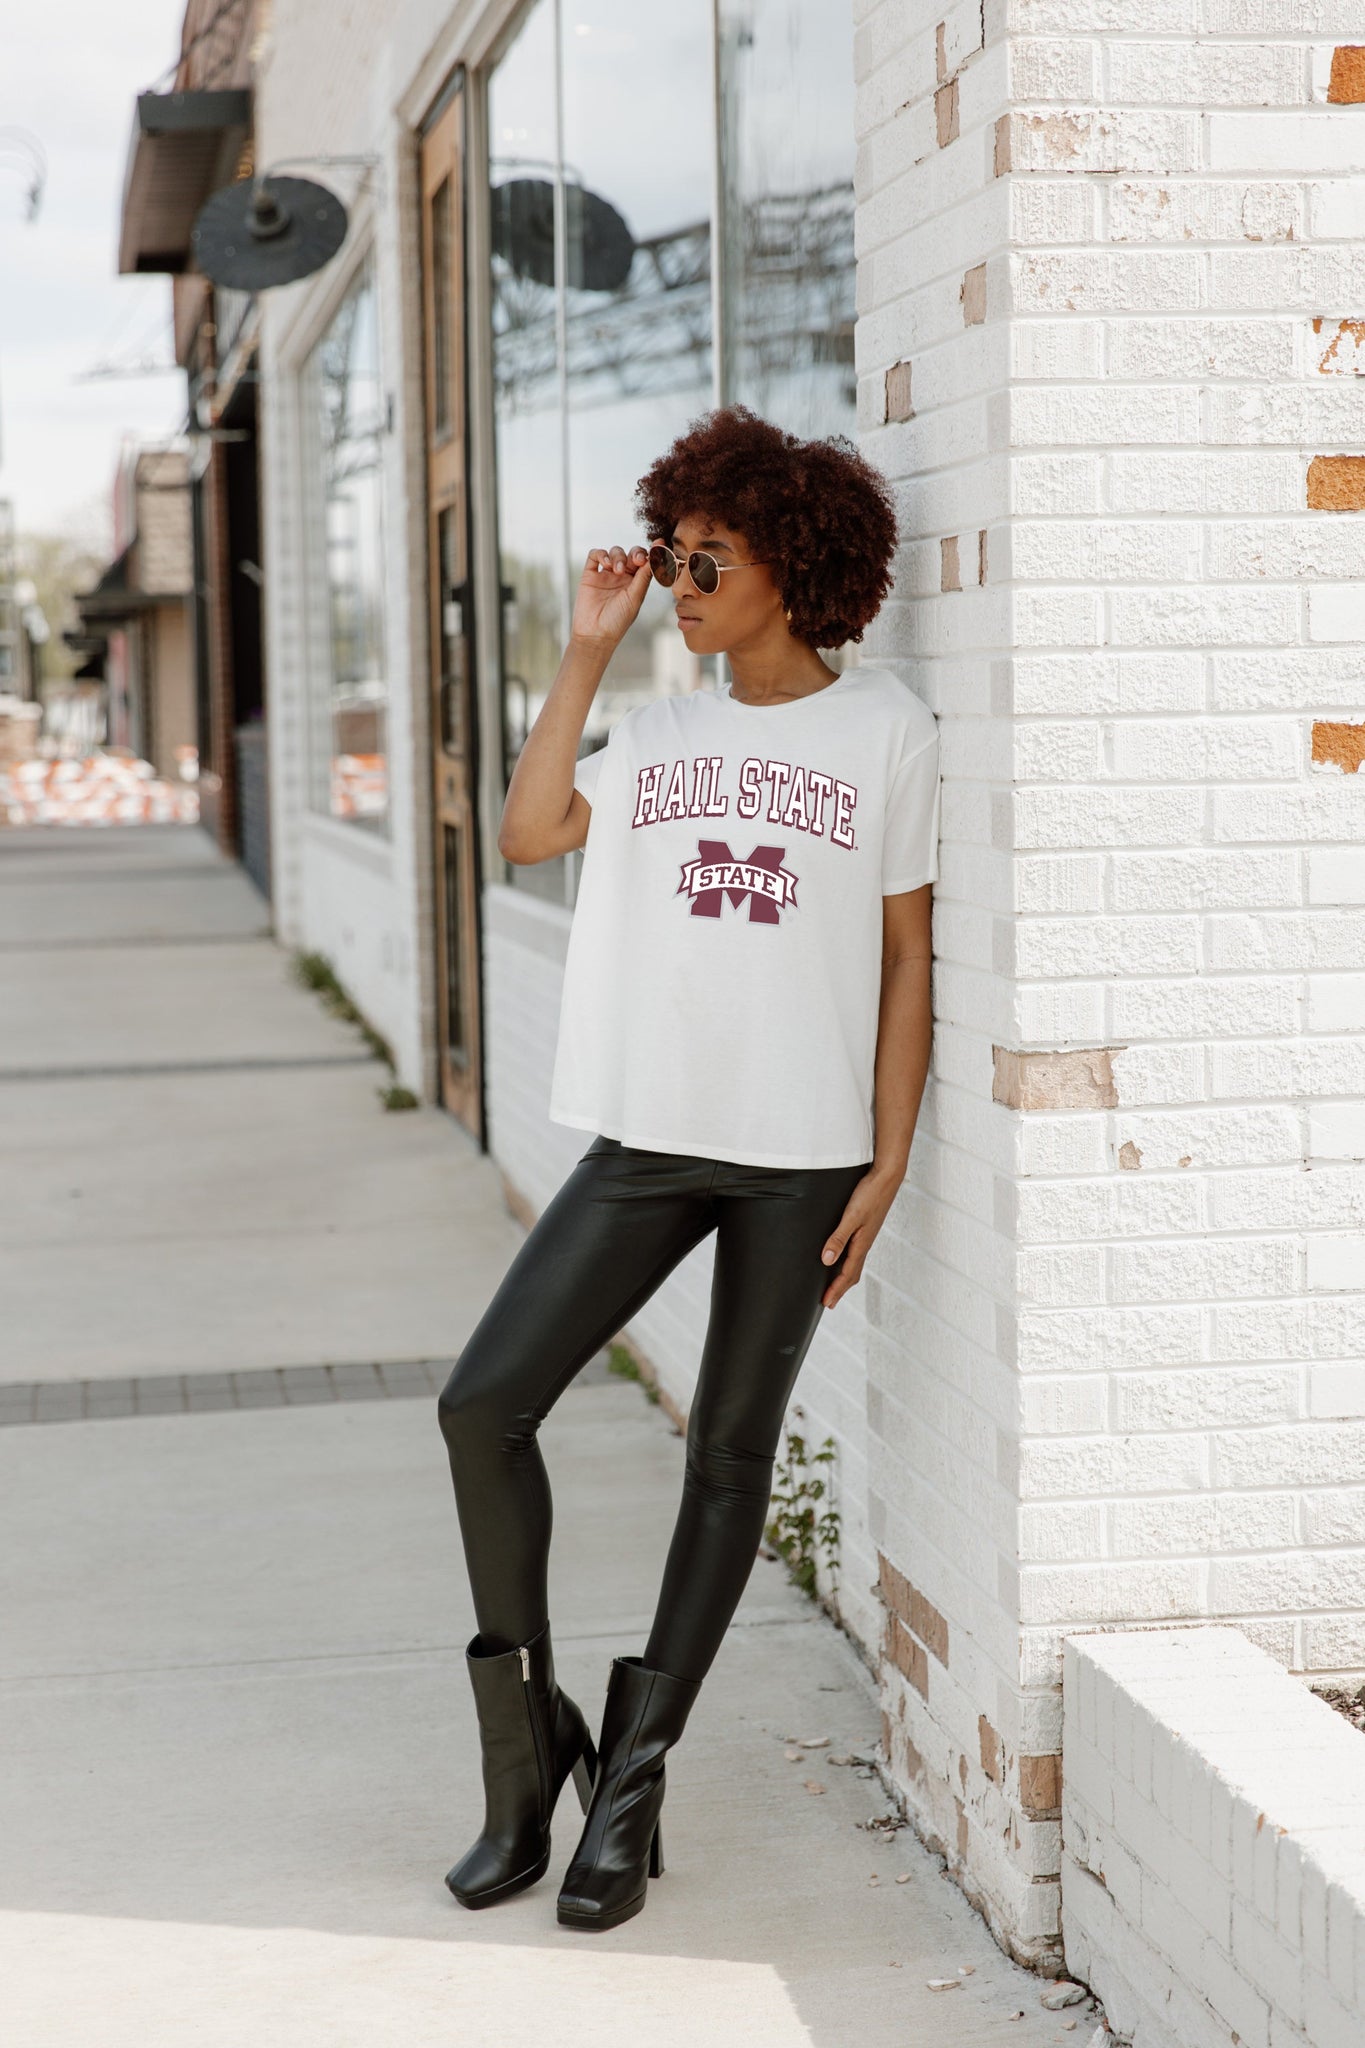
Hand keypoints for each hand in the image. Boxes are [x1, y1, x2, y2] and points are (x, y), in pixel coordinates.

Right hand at [570, 545, 651, 650]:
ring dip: (619, 556)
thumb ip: (644, 576)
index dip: (652, 553)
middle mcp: (622, 577)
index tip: (659, 544)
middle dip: (636, 553)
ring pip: (615, 552)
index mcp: (636, 584)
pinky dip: (601, 554)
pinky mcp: (590, 575)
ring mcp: (606, 575)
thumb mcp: (635, 598)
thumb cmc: (617, 621)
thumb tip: (657, 554)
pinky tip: (606, 563)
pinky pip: (595, 555)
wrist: (594, 634)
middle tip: (637, 560)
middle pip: (631, 554)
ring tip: (618, 570)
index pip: (646, 563)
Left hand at [818, 1166, 902, 1309]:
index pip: (846, 1274)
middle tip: (829, 1302)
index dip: (835, 1290)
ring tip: (835, 1285)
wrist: (887, 1177)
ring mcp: (866, 1236)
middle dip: (840, 1289)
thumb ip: (838, 1237)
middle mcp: (865, 1243)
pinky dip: (848, 1263)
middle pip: (852, 1273)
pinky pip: (856, 1252)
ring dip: (844, 1277)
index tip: (826, 1303)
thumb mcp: (851, 1216)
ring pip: (855, 1264)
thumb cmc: (870, 1194)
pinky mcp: (866, 1227)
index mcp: (862, 1244)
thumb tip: (826, 1261)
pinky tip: (842, 1257)